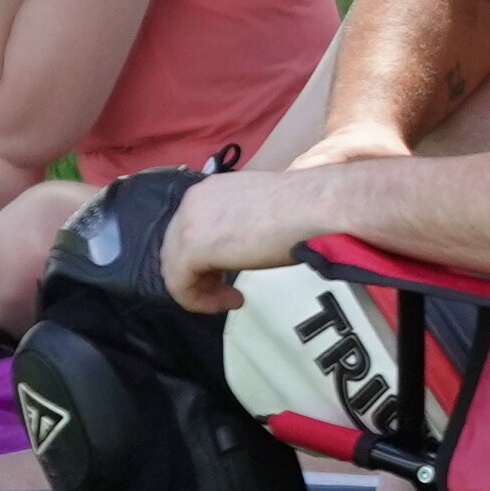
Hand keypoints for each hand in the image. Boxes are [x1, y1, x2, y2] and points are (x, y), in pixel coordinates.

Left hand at [160, 162, 310, 312]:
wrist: (314, 207)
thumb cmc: (301, 209)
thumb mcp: (257, 213)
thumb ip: (236, 224)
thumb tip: (236, 243)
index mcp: (209, 190)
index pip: (190, 230)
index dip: (205, 259)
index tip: (229, 276)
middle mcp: (192, 200)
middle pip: (176, 248)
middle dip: (199, 274)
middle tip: (226, 289)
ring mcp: (187, 221)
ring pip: (174, 267)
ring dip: (201, 289)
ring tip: (229, 298)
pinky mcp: (191, 247)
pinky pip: (179, 284)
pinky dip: (200, 300)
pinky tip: (230, 301)